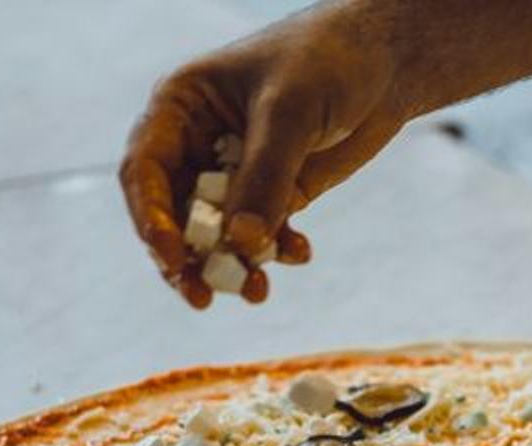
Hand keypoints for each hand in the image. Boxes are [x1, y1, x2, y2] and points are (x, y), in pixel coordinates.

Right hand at [120, 2, 406, 307]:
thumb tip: (240, 243)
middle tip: (202, 298)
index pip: (145, 171)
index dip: (152, 218)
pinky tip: (298, 254)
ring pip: (218, 232)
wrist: (385, 62)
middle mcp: (199, 143)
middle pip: (175, 213)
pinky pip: (261, 234)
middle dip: (189, 258)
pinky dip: (274, 251)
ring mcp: (237, 172)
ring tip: (258, 290)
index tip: (173, 257)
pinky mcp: (275, 192)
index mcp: (181, 108)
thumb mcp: (290, 112)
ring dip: (233, 265)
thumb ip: (265, 177)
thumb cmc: (327, 61)